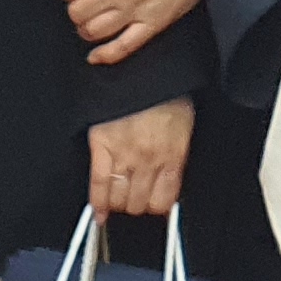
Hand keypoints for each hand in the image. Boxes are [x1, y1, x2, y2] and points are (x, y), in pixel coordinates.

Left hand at [56, 0, 202, 65]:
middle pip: (77, 12)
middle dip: (74, 7)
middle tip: (82, 1)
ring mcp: (135, 11)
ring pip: (93, 31)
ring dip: (85, 28)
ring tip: (89, 21)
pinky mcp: (152, 24)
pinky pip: (123, 47)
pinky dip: (105, 55)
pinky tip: (95, 56)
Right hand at [86, 97, 194, 214]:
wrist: (145, 67)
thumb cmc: (166, 92)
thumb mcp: (184, 126)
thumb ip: (175, 156)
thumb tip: (168, 179)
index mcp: (172, 155)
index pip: (164, 201)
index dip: (158, 205)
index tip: (154, 204)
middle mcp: (149, 160)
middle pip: (140, 203)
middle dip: (137, 203)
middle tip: (134, 196)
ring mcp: (124, 155)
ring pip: (119, 198)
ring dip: (119, 202)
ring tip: (118, 197)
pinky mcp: (102, 146)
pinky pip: (98, 183)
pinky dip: (97, 202)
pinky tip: (98, 212)